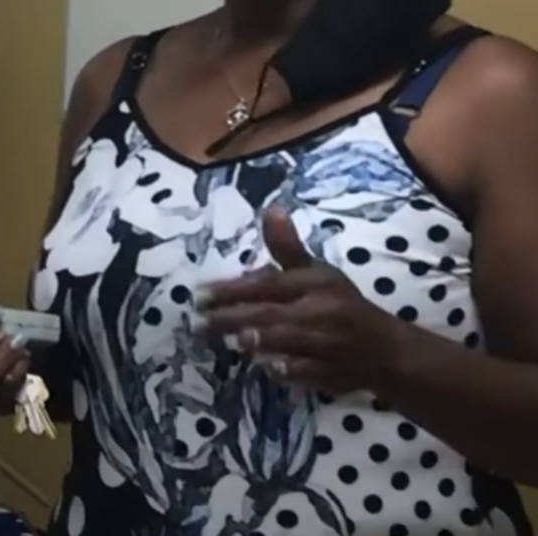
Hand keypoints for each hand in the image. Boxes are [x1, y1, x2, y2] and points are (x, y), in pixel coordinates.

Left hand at [199, 207, 404, 394]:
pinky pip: (303, 372)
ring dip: (255, 341)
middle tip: (198, 321)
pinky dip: (283, 369)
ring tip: (224, 339)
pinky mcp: (329, 373)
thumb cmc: (342, 304)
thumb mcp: (318, 272)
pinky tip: (260, 366)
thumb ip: (287, 248)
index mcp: (315, 285)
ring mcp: (326, 346)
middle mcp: (320, 312)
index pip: (268, 285)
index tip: (201, 293)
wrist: (385, 350)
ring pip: (286, 342)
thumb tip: (271, 210)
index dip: (233, 288)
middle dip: (231, 318)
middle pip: (269, 314)